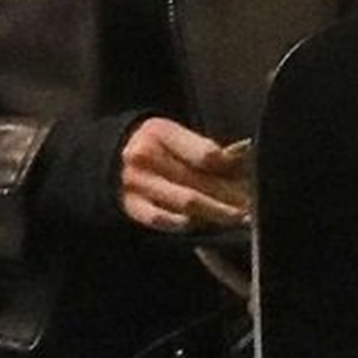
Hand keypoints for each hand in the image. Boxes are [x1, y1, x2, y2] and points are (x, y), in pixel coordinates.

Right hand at [118, 117, 251, 232]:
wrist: (103, 156)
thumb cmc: (148, 144)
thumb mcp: (171, 134)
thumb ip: (202, 147)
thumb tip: (243, 155)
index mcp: (159, 132)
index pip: (205, 154)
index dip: (233, 167)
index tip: (254, 176)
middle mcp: (145, 157)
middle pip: (200, 182)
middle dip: (231, 196)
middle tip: (255, 205)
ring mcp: (136, 184)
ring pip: (186, 203)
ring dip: (217, 213)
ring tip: (239, 218)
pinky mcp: (130, 206)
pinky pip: (162, 219)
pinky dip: (184, 223)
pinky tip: (204, 226)